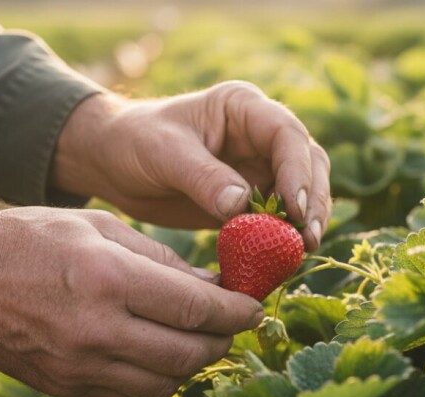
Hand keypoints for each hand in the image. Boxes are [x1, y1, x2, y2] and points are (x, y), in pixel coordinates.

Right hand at [0, 204, 263, 396]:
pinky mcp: (68, 388)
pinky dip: (159, 377)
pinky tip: (162, 354)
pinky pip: (133, 395)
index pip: (193, 307)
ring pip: (166, 382)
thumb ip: (160, 259)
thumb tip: (212, 284)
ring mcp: (80, 366)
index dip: (235, 311)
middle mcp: (96, 330)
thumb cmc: (30, 239)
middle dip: (222, 340)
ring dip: (194, 363)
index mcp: (107, 279)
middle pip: (187, 353)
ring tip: (200, 338)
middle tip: (233, 324)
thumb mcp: (99, 227)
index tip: (255, 307)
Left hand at [53, 81, 331, 251]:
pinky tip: (279, 261)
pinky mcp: (251, 199)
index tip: (294, 209)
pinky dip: (282, 238)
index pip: (287, 134)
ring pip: (303, 192)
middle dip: (313, 201)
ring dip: (305, 222)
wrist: (112, 162)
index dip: (297, 171)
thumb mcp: (163, 153)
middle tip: (308, 240)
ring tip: (301, 253)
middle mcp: (260, 134)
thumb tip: (243, 206)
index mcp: (243, 107)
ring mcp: (259, 167)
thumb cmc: (134, 142)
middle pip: (308, 163)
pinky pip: (277, 219)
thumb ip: (203, 177)